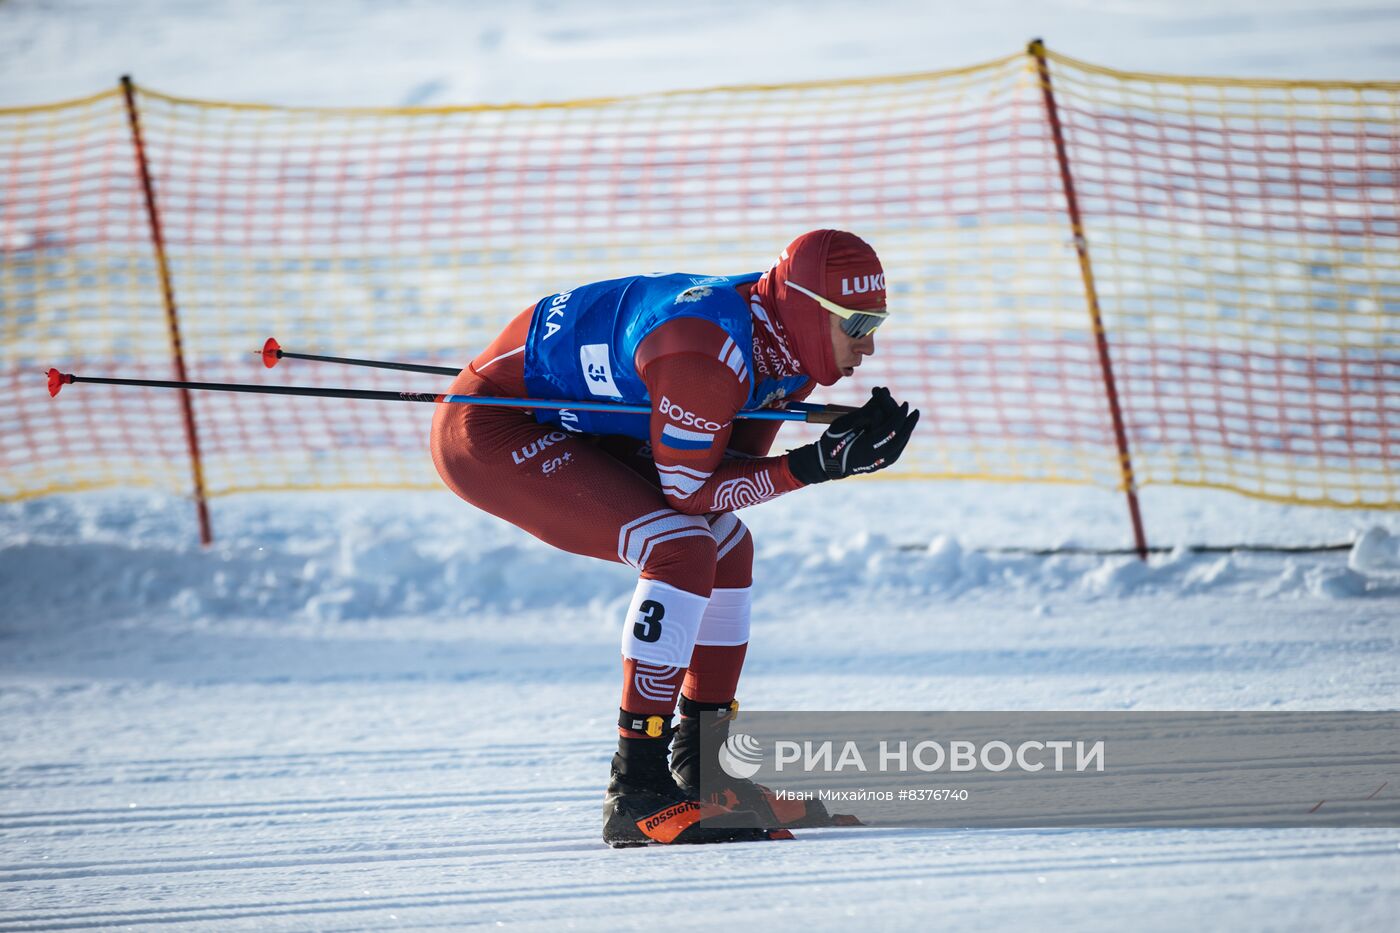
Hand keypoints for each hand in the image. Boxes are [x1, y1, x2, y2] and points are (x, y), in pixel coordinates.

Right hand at [787, 387, 919, 483]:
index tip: (905, 403)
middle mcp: (876, 459)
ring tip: (908, 416)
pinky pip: (897, 449)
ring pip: (900, 444)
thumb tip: (883, 396)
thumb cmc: (833, 440)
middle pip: (899, 438)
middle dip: (907, 422)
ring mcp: (880, 464)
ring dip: (905, 429)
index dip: (899, 415)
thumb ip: (864, 411)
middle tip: (913, 409)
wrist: (828, 464)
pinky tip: (904, 428)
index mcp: (866, 448)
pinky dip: (901, 437)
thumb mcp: (844, 423)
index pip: (889, 429)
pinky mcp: (882, 464)